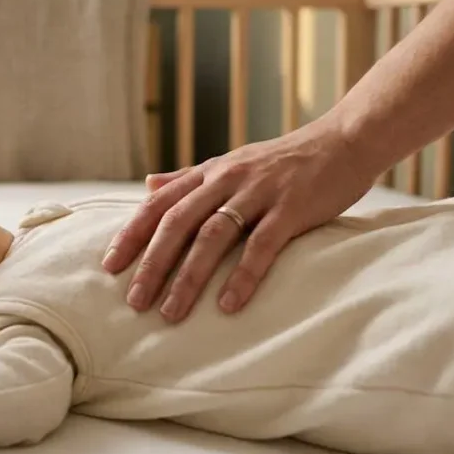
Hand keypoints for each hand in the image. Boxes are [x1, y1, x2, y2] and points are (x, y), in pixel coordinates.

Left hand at [102, 115, 376, 321]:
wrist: (343, 141)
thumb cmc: (286, 160)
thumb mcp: (232, 163)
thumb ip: (189, 177)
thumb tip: (147, 187)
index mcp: (210, 172)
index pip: (160, 204)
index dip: (132, 234)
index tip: (109, 266)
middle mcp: (227, 179)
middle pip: (178, 222)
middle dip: (153, 263)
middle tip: (135, 302)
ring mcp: (259, 193)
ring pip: (212, 236)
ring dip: (188, 277)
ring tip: (172, 313)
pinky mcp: (291, 208)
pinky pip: (261, 245)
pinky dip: (242, 276)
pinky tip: (228, 306)